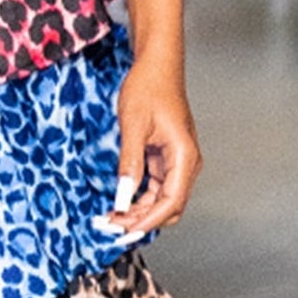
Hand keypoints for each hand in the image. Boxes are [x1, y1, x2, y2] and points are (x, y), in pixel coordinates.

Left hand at [101, 63, 201, 238]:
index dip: (148, 221)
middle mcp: (186, 162)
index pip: (171, 202)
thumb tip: (123, 197)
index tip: (126, 232)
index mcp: (184, 156)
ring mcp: (177, 161)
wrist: (156, 66)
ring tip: (112, 218)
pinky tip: (120, 203)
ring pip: (161, 199)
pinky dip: (139, 197)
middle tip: (113, 228)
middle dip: (142, 221)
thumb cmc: (149, 87)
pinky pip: (155, 187)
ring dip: (139, 211)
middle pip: (169, 206)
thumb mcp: (134, 127)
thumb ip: (130, 164)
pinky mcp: (166, 158)